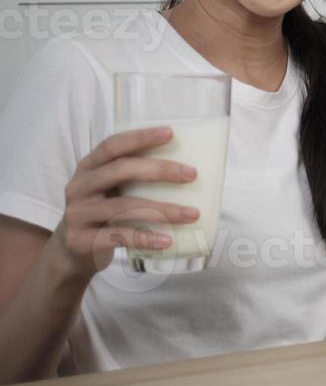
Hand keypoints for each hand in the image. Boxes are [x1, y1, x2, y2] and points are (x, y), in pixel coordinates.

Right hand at [49, 127, 201, 279]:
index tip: (171, 133)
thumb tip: (189, 171)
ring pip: (123, 206)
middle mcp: (79, 186)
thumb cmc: (104, 214)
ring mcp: (77, 213)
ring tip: (192, 214)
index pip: (112, 145)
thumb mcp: (112, 191)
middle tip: (192, 175)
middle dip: (159, 170)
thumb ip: (136, 179)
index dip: (139, 137)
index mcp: (88, 167)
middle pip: (120, 170)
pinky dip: (145, 238)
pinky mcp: (80, 240)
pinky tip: (168, 241)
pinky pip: (118, 236)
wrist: (71, 252)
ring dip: (162, 210)